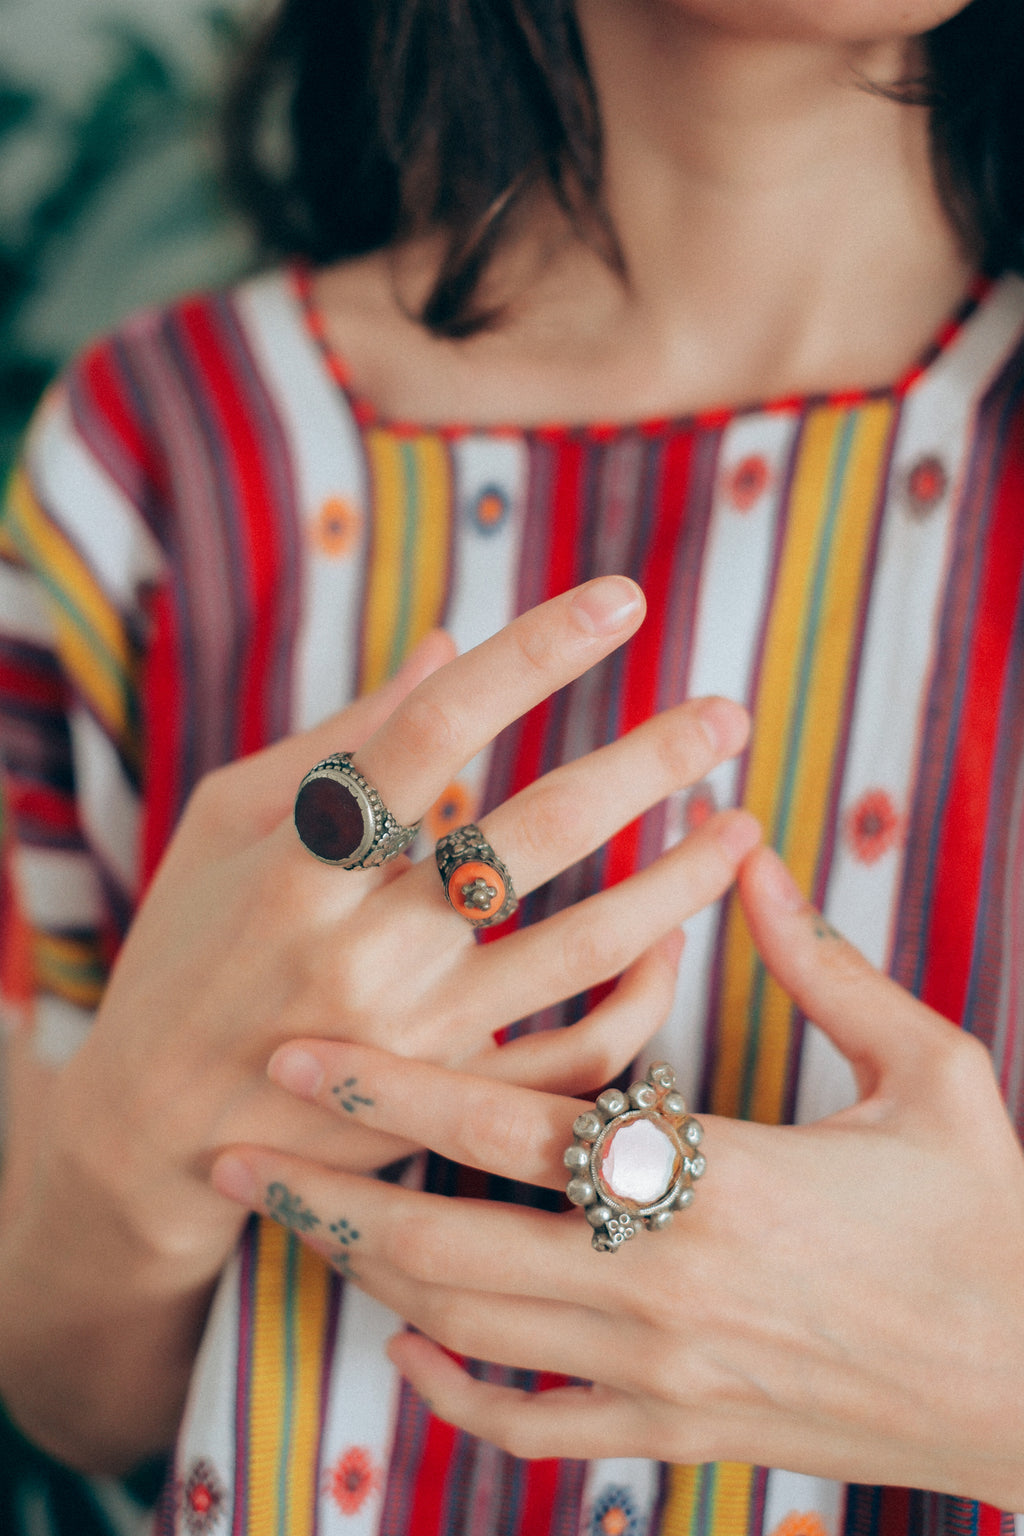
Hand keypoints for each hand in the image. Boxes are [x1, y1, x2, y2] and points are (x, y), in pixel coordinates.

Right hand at [25, 576, 756, 1279]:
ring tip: (744, 824)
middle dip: (643, 766)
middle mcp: (360, 952)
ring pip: (582, 952)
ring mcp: (415, 1041)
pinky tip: (674, 941)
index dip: (529, 657)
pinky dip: (641, 996)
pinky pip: (578, 1053)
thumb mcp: (225, 826)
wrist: (153, 1138)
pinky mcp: (448, 1107)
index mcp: (294, 866)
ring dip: (679, 882)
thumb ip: (337, 739)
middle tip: (727, 715)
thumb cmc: (182, 954)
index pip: (428, 736)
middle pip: (529, 839)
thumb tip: (449, 643)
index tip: (618, 602)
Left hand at [213, 844, 1023, 1508]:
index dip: (390, 1087)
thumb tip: (754, 859)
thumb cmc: (995, 1218)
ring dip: (365, 1273)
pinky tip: (408, 1343)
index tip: (292, 1050)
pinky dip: (452, 1389)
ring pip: (466, 1333)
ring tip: (289, 1223)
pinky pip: (534, 1427)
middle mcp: (663, 1287)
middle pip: (447, 1243)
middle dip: (327, 1191)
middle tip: (231, 1143)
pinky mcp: (681, 1436)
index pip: (509, 1127)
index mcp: (717, 1183)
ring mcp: (664, 1379)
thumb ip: (826, 966)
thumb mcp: (932, 1070)